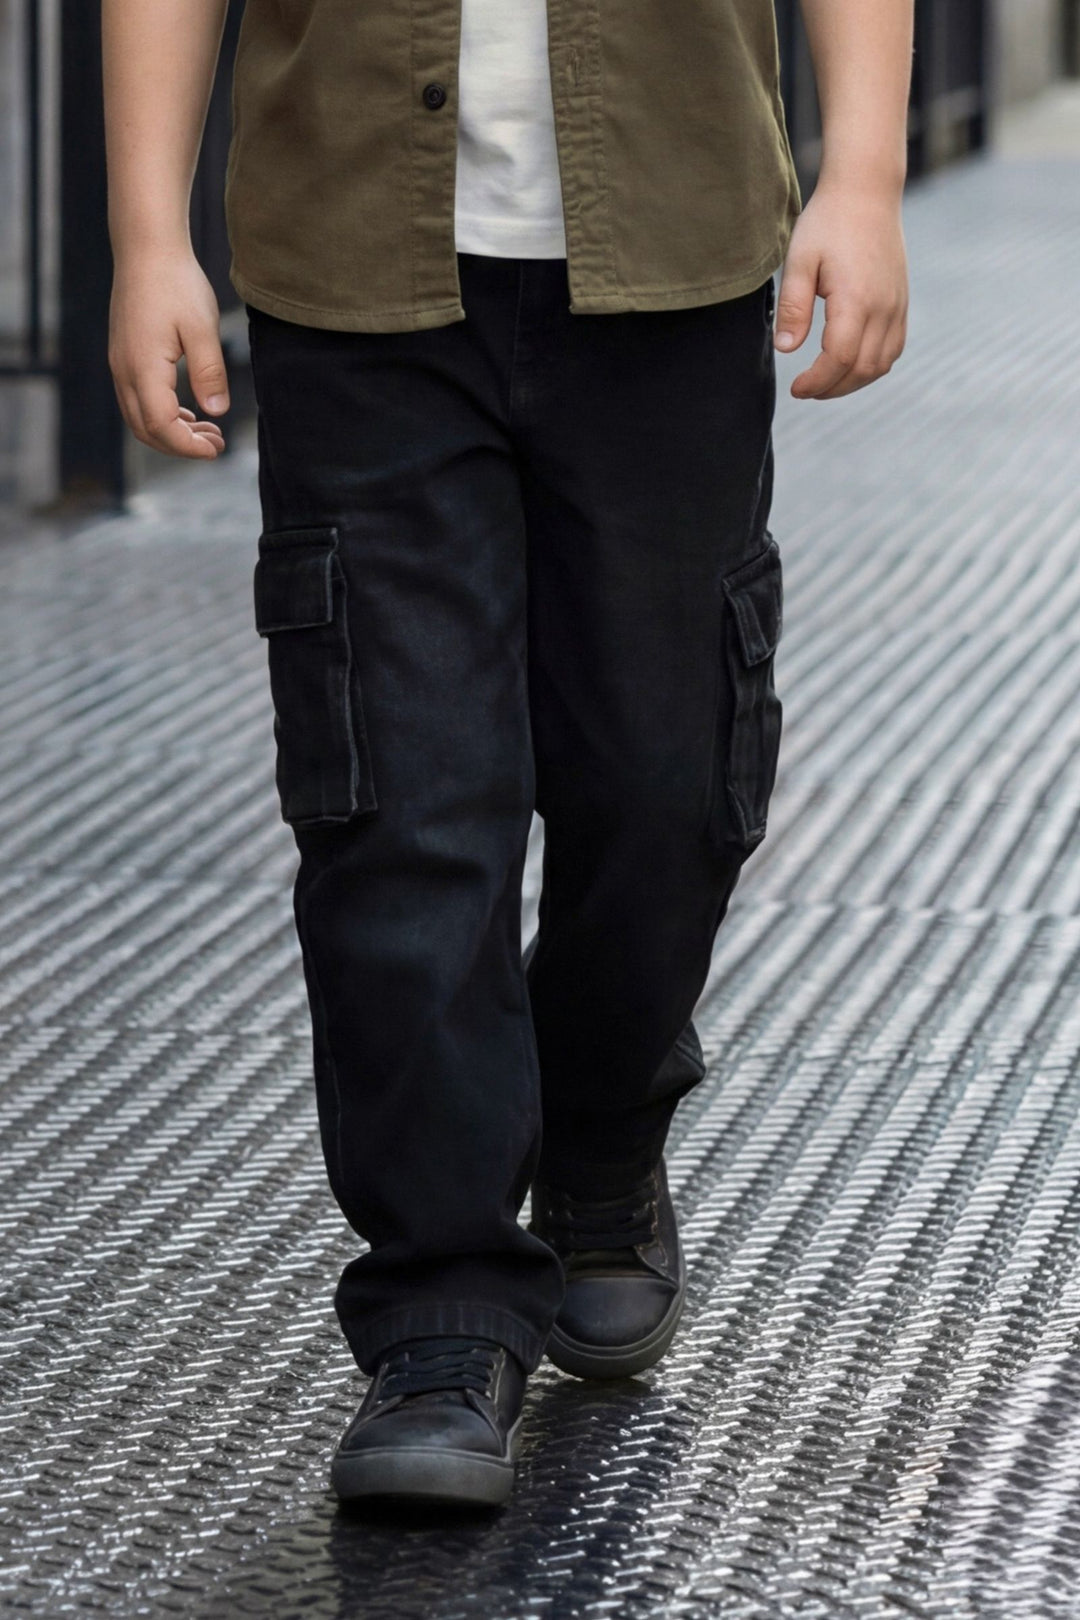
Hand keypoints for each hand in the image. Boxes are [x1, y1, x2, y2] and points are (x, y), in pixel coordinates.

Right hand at [108, 245, 228, 457]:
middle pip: (146, 430)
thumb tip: (216, 412)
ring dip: (172, 433)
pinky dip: (161, 416)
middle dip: (181, 447)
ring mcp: (120, 364)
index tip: (217, 449)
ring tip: (208, 432)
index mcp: (143, 367)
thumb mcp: (202, 328)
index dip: (188, 446)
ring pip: (139, 418)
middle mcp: (124, 371)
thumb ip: (209, 372)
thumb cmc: (177, 283)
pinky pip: (137, 400)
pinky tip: (188, 413)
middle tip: (217, 445)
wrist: (147, 249)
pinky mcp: (123, 357)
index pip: (161, 426)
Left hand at [773, 181, 908, 399]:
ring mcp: (897, 305)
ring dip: (853, 382)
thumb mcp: (799, 261)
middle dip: (832, 388)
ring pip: (881, 364)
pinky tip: (849, 365)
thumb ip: (793, 308)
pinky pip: (893, 348)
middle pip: (863, 369)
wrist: (867, 192)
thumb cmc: (828, 223)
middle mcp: (884, 307)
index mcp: (857, 299)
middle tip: (806, 388)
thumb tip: (785, 349)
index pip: (839, 359)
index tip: (795, 388)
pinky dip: (872, 366)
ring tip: (825, 382)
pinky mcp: (902, 302)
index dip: (816, 382)